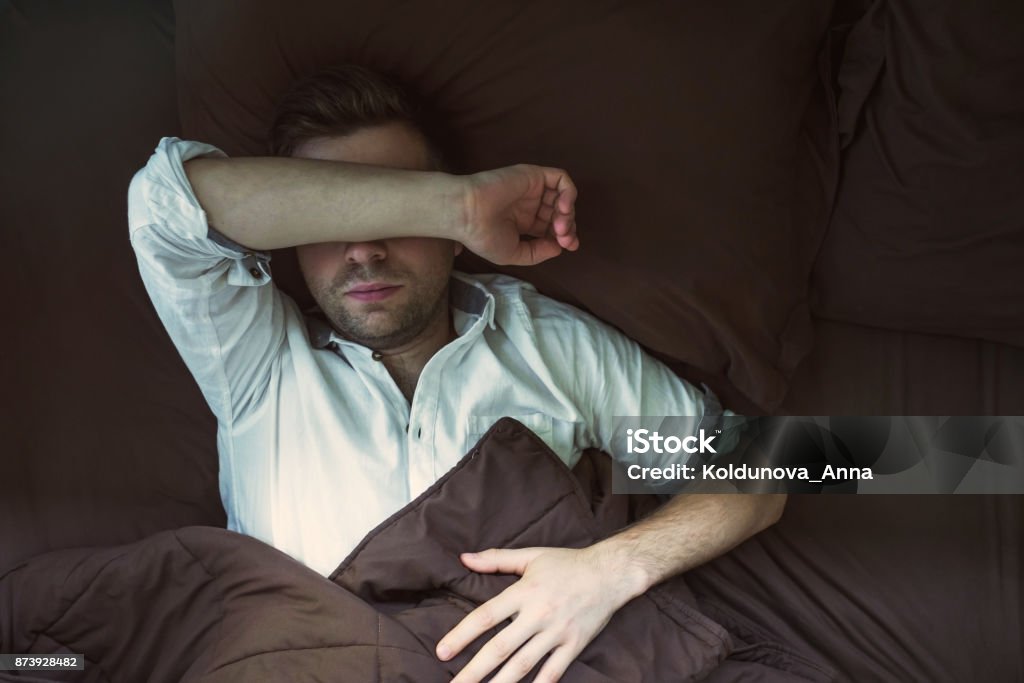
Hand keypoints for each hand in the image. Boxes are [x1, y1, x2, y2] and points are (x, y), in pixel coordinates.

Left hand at [436, 545, 645, 682]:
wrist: (611, 573)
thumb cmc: (568, 563)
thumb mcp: (531, 556)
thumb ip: (496, 559)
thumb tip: (464, 557)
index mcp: (524, 592)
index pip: (486, 617)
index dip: (462, 635)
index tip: (442, 651)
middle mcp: (538, 615)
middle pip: (500, 648)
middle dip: (474, 671)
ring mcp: (557, 633)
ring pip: (523, 665)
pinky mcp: (574, 645)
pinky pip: (553, 672)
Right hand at [461, 165, 578, 265]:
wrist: (468, 214)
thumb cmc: (484, 236)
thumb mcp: (513, 254)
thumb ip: (538, 253)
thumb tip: (559, 248)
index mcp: (524, 222)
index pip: (551, 227)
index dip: (564, 236)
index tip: (569, 246)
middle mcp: (530, 205)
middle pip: (560, 213)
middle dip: (568, 228)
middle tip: (565, 239)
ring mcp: (532, 189)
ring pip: (563, 197)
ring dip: (569, 213)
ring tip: (561, 226)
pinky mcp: (533, 175)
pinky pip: (561, 179)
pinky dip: (569, 193)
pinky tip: (562, 208)